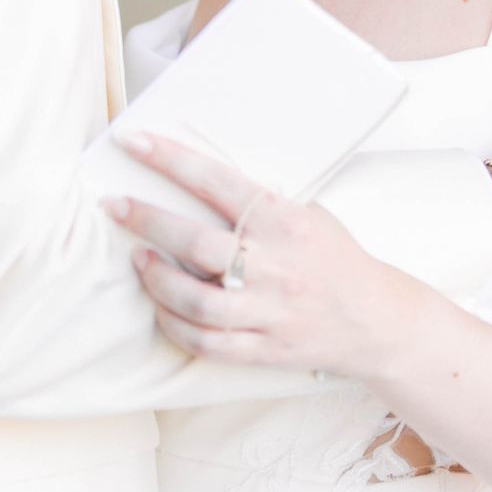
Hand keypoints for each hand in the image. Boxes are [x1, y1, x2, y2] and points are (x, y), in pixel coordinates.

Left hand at [105, 133, 404, 377]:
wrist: (377, 321)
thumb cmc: (335, 258)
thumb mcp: (309, 214)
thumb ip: (260, 203)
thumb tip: (197, 179)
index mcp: (286, 221)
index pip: (219, 182)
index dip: (172, 160)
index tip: (134, 142)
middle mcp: (275, 266)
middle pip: (196, 242)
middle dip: (147, 220)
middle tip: (115, 205)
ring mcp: (269, 311)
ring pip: (195, 299)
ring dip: (157, 278)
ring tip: (140, 258)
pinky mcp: (264, 349)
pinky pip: (207, 342)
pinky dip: (175, 324)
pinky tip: (160, 306)